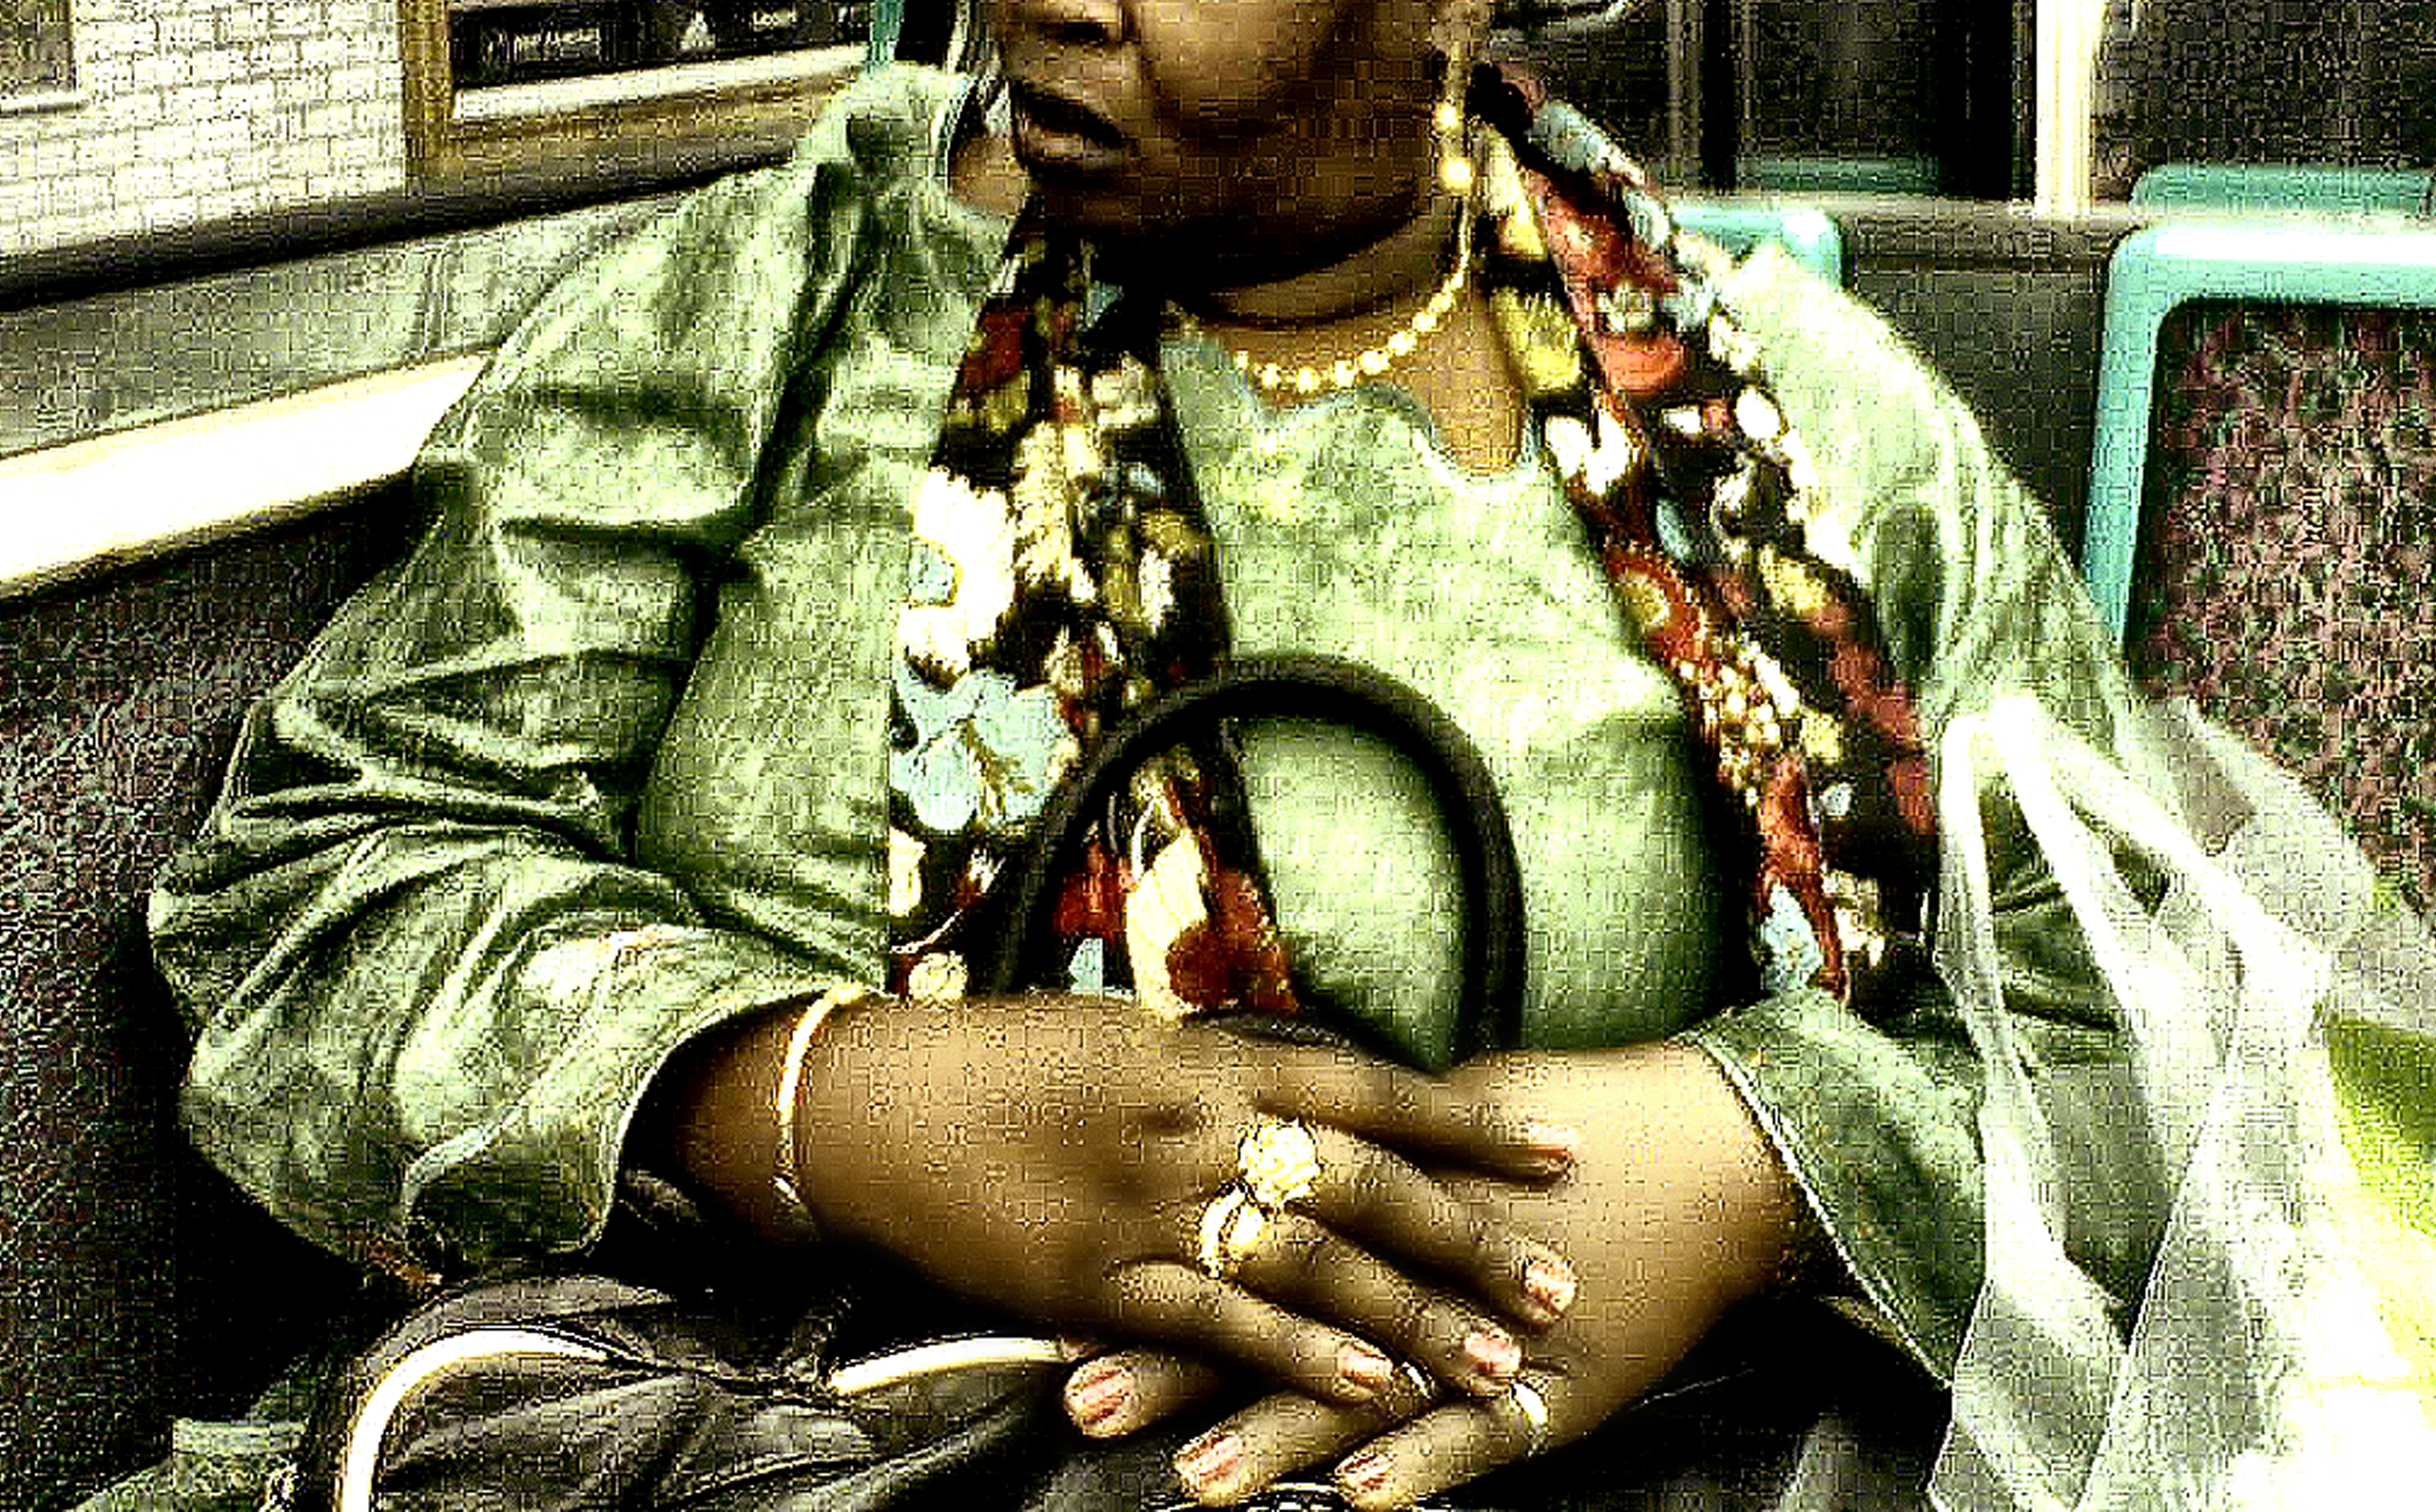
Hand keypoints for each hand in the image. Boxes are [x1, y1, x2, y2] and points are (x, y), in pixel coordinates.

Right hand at [658, 995, 1576, 1410]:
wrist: (879, 1103)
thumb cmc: (1000, 1065)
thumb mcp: (1124, 1044)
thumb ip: (1213, 1071)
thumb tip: (1290, 1090)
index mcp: (1211, 1056)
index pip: (1371, 1089)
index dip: (1468, 1120)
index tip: (1556, 1147)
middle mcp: (1202, 1122)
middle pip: (1367, 1184)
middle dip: (1468, 1240)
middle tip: (1554, 1285)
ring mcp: (1154, 1202)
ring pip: (1315, 1263)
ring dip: (1412, 1320)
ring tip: (1495, 1364)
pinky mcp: (1101, 1277)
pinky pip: (1224, 1321)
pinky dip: (1301, 1355)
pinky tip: (1366, 1390)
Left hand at [1074, 1043, 1801, 1506]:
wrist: (1714, 1154)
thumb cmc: (1583, 1123)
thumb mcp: (1455, 1112)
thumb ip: (1359, 1140)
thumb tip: (1267, 1135)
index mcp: (1388, 1174)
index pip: (1250, 1222)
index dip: (1159, 1259)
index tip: (1064, 1287)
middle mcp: (1421, 1253)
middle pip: (1282, 1312)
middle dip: (1180, 1361)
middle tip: (1083, 1394)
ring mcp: (1485, 1328)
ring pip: (1361, 1390)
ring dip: (1271, 1437)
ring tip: (1188, 1481)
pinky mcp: (1551, 1388)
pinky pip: (1475, 1440)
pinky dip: (1416, 1471)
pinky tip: (1354, 1503)